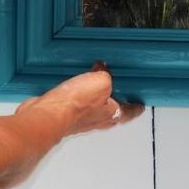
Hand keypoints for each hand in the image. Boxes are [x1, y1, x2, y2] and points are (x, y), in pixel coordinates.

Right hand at [16, 67, 143, 137]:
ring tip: (93, 86)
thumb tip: (101, 69)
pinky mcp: (63, 116)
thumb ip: (105, 75)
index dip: (136, 108)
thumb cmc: (75, 105)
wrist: (47, 116)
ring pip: (91, 109)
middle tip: (117, 92)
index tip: (141, 106)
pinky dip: (75, 98)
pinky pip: (73, 105)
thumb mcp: (101, 81)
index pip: (130, 112)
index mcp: (111, 113)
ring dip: (93, 99)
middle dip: (114, 102)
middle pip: (110, 112)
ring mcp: (79, 120)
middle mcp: (96, 120)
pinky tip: (71, 88)